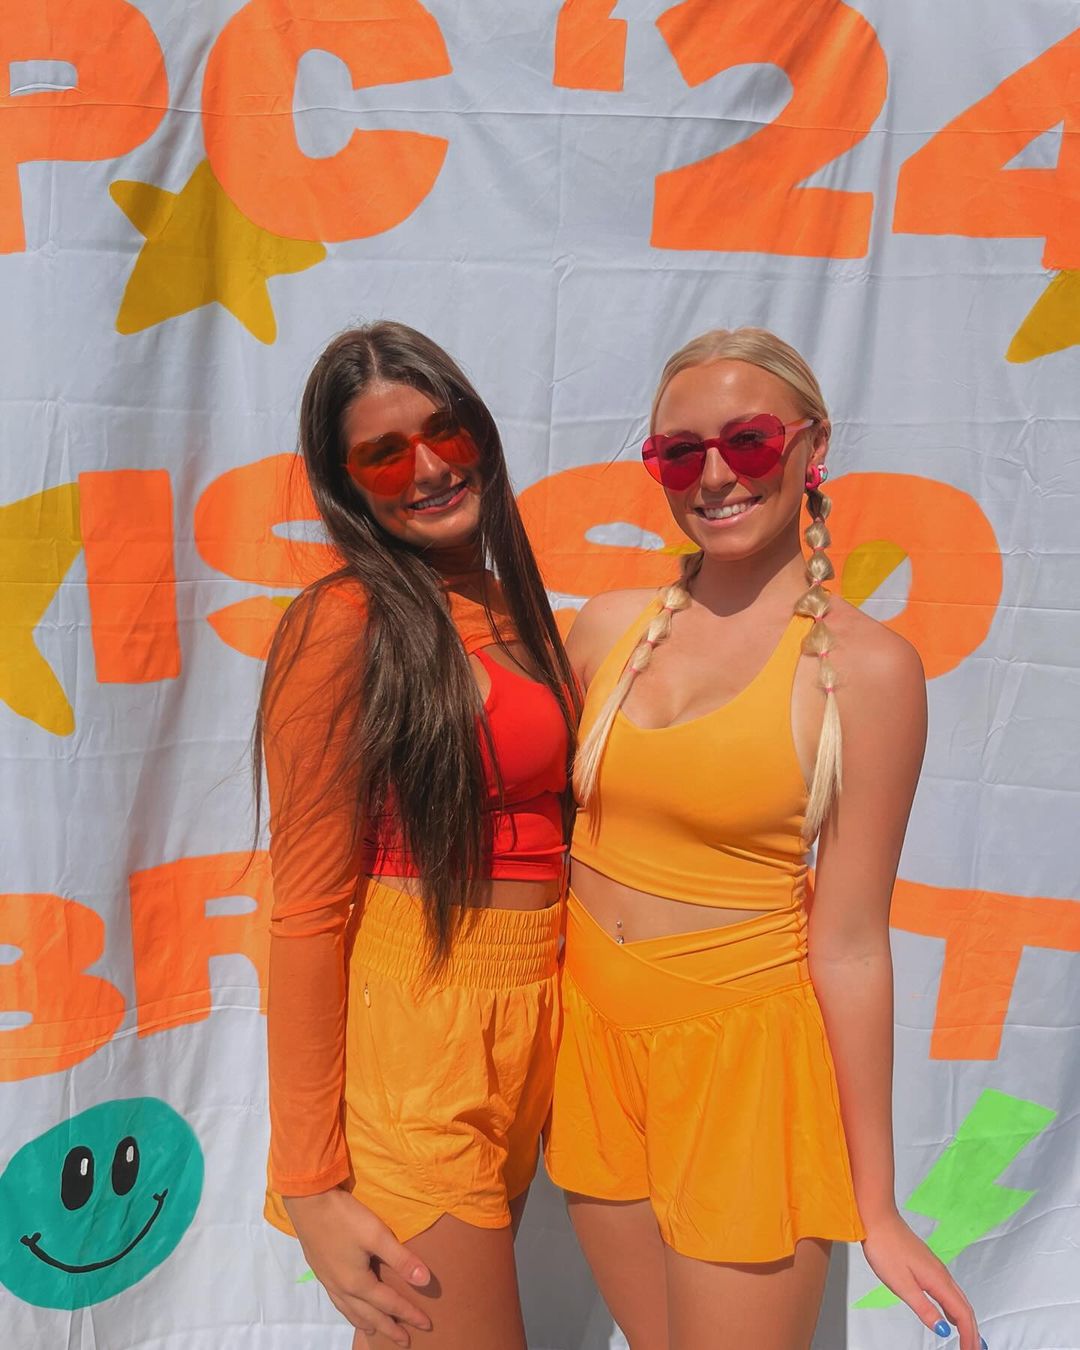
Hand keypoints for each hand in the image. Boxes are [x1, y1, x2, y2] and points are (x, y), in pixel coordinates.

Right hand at [283, 1186, 431, 1346]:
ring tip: (374, 1332)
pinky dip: (349, 1311)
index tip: (426, 1325)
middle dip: (388, 1328)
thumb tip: (425, 1281)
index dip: (409, 1314)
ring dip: (366, 1323)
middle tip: (404, 1342)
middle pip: (369, 1315)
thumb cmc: (345, 1217)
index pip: (389, 1304)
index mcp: (357, 1283)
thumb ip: (401, 1259)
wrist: (308, 1203)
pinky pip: (338, 1302)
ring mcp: (329, 1281)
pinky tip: (349, 1305)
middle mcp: (342, 1288)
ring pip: (350, 1311)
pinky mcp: (321, 1271)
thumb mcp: (377, 1235)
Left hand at [861, 1211, 984, 1349]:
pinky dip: (955, 1308)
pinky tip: (950, 1315)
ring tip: (968, 1339)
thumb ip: (924, 1308)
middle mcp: (941, 1274)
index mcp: (938, 1280)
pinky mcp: (928, 1266)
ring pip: (958, 1299)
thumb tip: (943, 1329)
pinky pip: (949, 1291)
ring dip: (966, 1321)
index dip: (970, 1336)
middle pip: (965, 1308)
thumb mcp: (902, 1285)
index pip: (962, 1314)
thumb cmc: (886, 1247)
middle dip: (972, 1332)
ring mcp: (936, 1268)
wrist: (878, 1219)